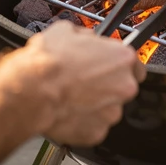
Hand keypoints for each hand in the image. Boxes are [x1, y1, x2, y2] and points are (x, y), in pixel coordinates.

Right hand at [19, 22, 144, 146]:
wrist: (31, 90)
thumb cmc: (49, 61)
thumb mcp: (67, 31)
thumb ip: (87, 37)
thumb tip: (87, 40)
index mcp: (122, 58)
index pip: (134, 64)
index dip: (119, 65)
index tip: (109, 66)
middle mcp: (123, 86)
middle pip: (122, 87)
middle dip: (106, 85)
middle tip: (83, 80)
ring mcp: (111, 112)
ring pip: (107, 108)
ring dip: (94, 104)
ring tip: (71, 96)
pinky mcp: (97, 133)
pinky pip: (93, 126)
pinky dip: (83, 121)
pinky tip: (67, 110)